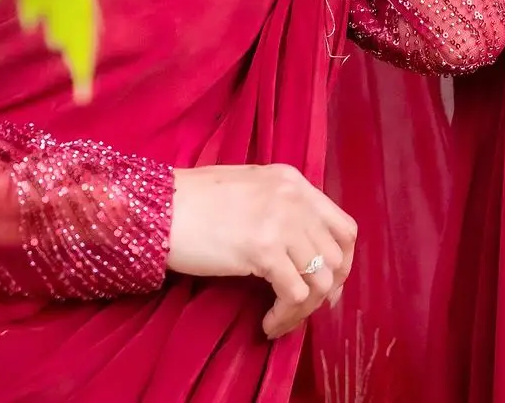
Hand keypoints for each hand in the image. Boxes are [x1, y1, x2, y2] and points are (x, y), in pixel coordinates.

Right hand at [167, 163, 356, 338]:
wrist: (161, 207)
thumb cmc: (195, 200)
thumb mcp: (249, 187)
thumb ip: (281, 206)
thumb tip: (304, 249)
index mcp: (292, 180)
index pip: (343, 226)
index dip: (342, 263)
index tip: (329, 285)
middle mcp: (294, 197)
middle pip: (336, 256)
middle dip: (326, 290)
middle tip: (303, 309)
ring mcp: (281, 221)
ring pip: (321, 280)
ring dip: (305, 309)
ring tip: (281, 319)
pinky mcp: (264, 249)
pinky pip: (295, 295)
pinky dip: (286, 317)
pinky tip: (268, 323)